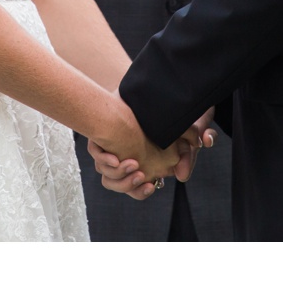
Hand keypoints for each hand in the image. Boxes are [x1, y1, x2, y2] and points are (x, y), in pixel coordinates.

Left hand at [90, 116, 212, 197]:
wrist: (151, 91)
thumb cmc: (169, 116)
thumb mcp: (184, 136)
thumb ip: (186, 157)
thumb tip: (181, 177)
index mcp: (142, 165)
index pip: (137, 189)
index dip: (141, 191)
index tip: (150, 184)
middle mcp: (124, 161)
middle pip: (118, 185)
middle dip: (128, 184)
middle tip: (140, 174)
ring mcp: (112, 150)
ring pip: (105, 174)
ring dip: (118, 173)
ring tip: (133, 163)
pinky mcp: (101, 137)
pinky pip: (96, 153)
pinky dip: (103, 158)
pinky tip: (115, 157)